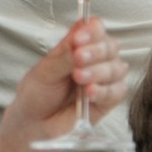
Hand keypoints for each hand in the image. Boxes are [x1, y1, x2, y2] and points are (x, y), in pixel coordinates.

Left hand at [4, 14, 129, 146]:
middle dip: (95, 52)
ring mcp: (105, 79)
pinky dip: (104, 91)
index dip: (91, 31)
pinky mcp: (109, 99)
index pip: (95, 28)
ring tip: (80, 78)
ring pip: (116, 68)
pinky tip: (90, 93)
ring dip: (98, 72)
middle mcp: (97, 59)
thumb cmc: (38, 94)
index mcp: (81, 45)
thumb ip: (64, 54)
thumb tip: (78, 34)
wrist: (35, 124)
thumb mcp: (45, 70)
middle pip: (110, 46)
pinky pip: (117, 91)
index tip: (79, 39)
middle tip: (78, 59)